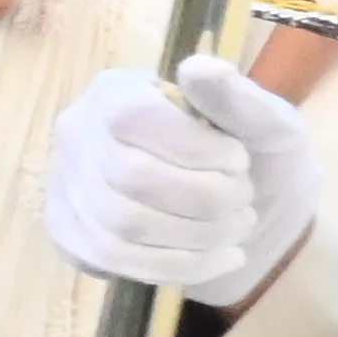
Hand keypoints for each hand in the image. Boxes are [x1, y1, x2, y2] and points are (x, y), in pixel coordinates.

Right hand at [45, 56, 319, 307]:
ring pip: (122, 224)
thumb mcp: (270, 126)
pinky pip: (111, 259)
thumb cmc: (258, 162)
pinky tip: (216, 258)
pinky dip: (177, 266)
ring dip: (197, 236)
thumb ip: (240, 99)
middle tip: (242, 200)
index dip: (191, 148)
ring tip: (234, 229)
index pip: (131, 117)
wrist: (252, 221)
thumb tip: (200, 69)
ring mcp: (68, 184)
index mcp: (117, 92)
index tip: (238, 160)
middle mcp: (79, 133)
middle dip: (205, 199)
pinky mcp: (69, 233)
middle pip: (129, 177)